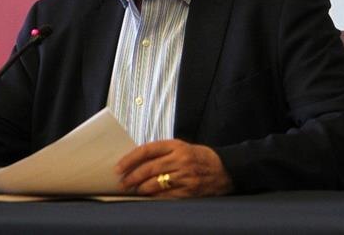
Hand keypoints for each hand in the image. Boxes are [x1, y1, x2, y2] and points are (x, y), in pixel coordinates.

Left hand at [115, 139, 232, 197]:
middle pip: (149, 168)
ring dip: (140, 188)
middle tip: (122, 182)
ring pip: (155, 184)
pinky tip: (147, 197)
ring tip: (133, 190)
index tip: (119, 166)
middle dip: (132, 177)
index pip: (147, 150)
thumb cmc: (200, 157)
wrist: (225, 169)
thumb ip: (162, 153)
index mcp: (176, 145)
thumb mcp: (182, 147)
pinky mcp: (189, 191)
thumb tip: (136, 162)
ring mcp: (185, 176)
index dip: (130, 158)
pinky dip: (153, 197)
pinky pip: (165, 196)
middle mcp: (180, 160)